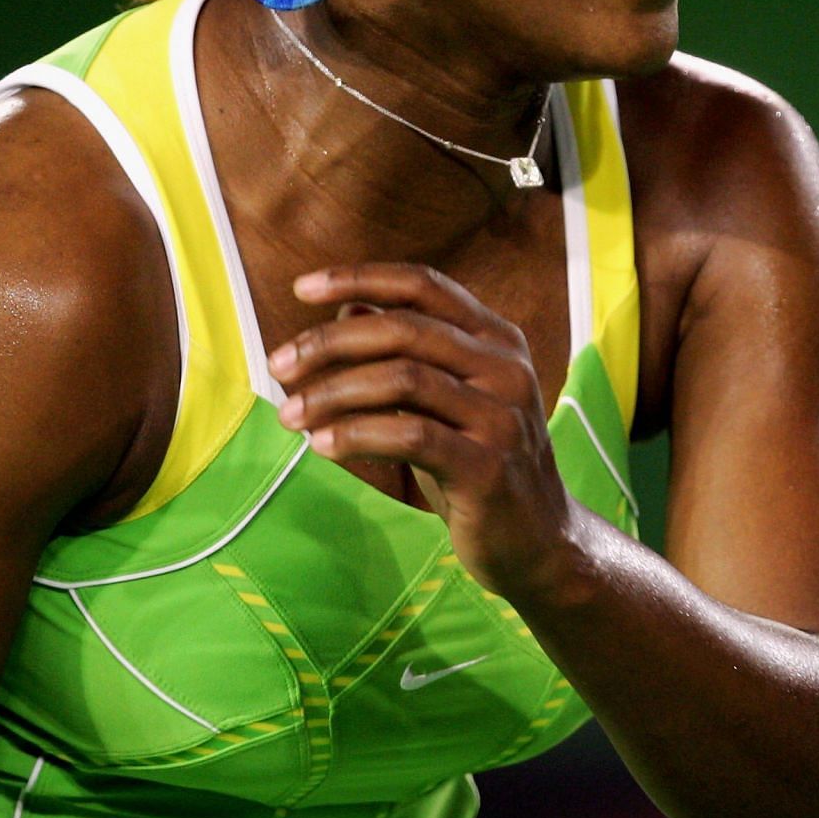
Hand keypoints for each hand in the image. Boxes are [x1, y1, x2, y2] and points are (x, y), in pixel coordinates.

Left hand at [266, 263, 577, 600]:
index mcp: (497, 338)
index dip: (360, 278)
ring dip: (333, 393)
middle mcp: (505, 366)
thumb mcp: (445, 399)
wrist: (539, 540)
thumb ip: (406, 353)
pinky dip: (357, 435)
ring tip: (291, 415)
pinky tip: (322, 446)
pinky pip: (410, 437)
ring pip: (402, 379)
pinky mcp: (488, 465)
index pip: (423, 286)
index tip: (303, 289)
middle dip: (329, 343)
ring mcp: (501, 415)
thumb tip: (347, 309)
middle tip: (279, 366)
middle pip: (404, 329)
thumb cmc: (480, 462)